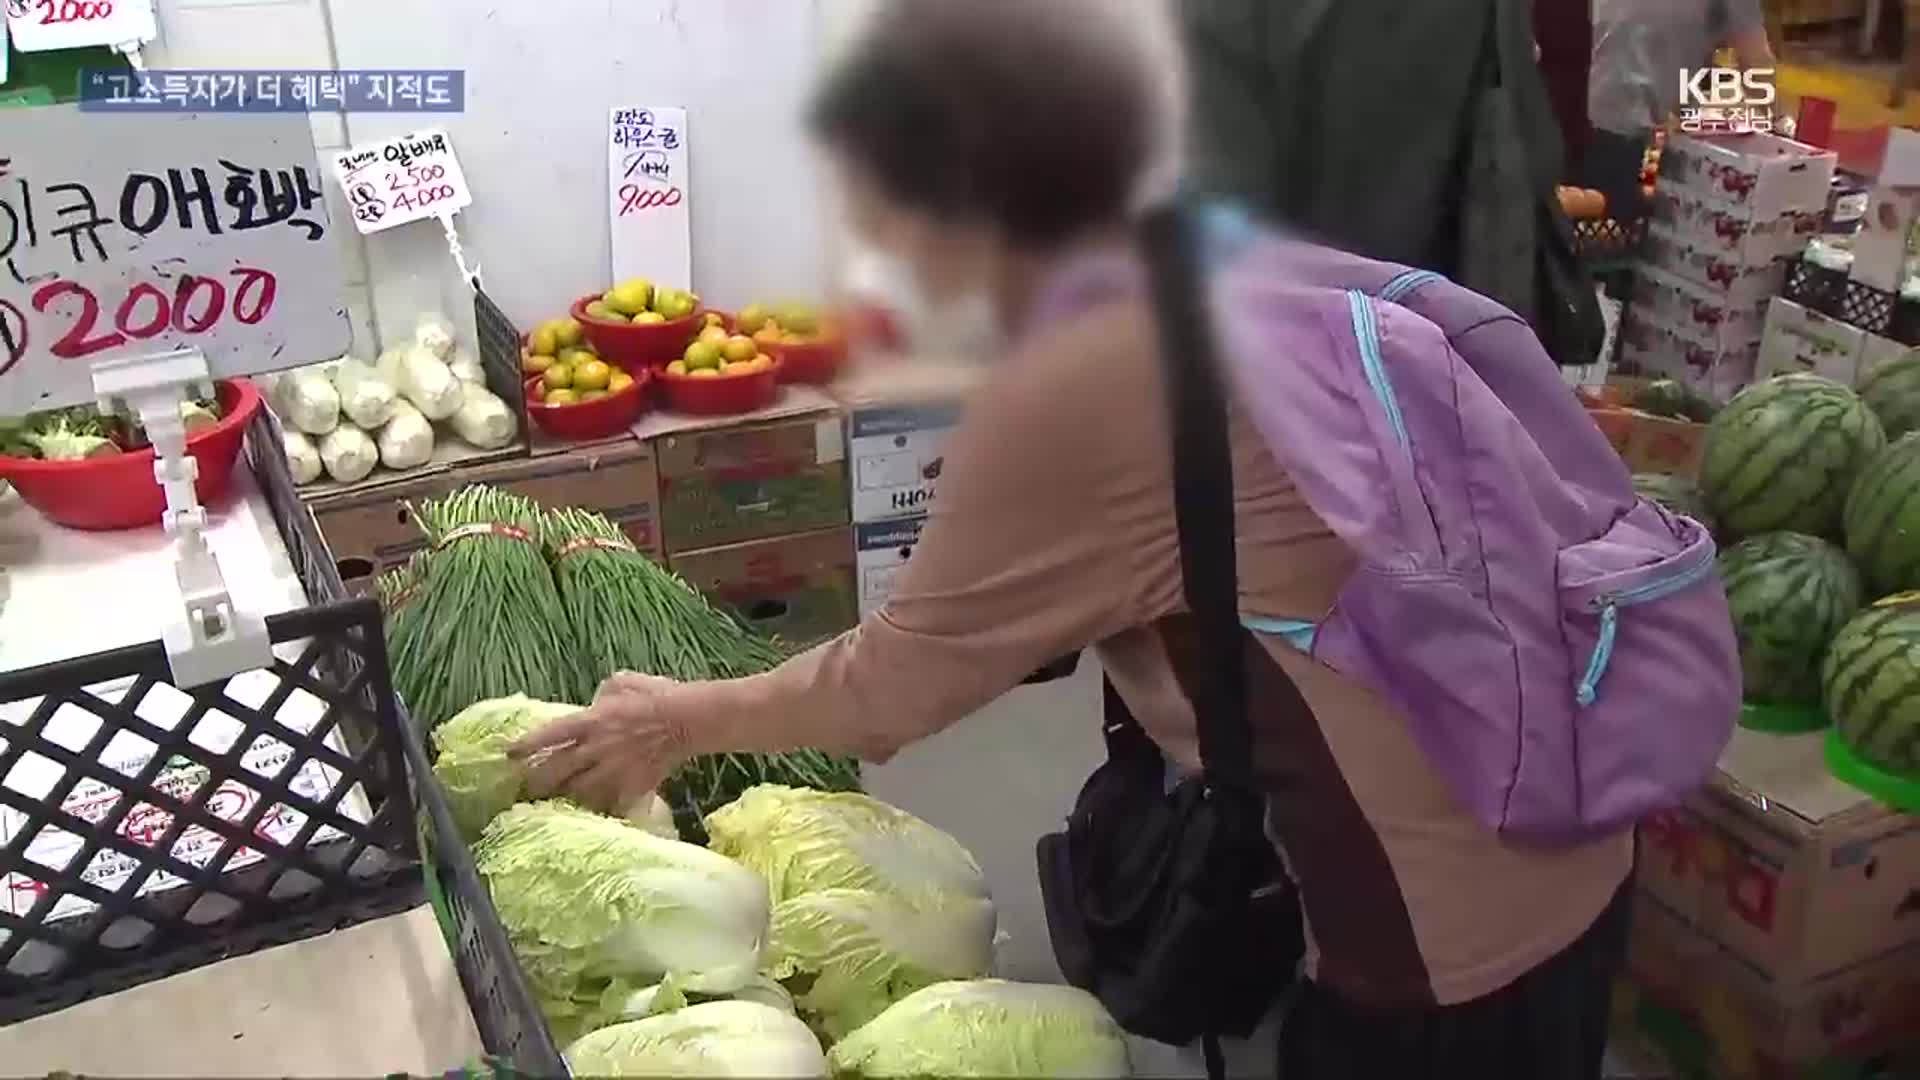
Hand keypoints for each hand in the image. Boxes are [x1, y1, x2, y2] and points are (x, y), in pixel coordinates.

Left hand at [510, 672, 690, 815]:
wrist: (688, 720)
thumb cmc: (657, 695)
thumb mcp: (624, 682)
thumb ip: (603, 692)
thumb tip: (596, 700)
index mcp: (591, 720)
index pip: (549, 735)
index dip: (526, 746)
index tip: (510, 755)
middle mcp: (595, 749)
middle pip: (555, 771)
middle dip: (536, 782)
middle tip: (525, 788)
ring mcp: (612, 771)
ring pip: (577, 793)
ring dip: (563, 799)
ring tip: (553, 804)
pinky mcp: (631, 787)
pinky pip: (609, 805)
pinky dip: (599, 809)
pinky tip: (592, 814)